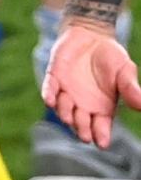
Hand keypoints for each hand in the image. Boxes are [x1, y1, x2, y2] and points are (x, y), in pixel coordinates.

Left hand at [41, 20, 140, 146]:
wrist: (93, 36)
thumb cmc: (112, 58)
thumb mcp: (125, 72)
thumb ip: (130, 88)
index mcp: (102, 107)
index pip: (101, 126)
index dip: (101, 135)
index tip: (102, 143)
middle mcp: (83, 104)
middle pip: (81, 122)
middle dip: (82, 128)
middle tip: (85, 135)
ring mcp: (66, 92)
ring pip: (63, 108)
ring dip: (65, 113)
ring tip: (69, 117)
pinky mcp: (54, 78)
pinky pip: (49, 88)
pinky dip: (49, 94)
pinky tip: (50, 99)